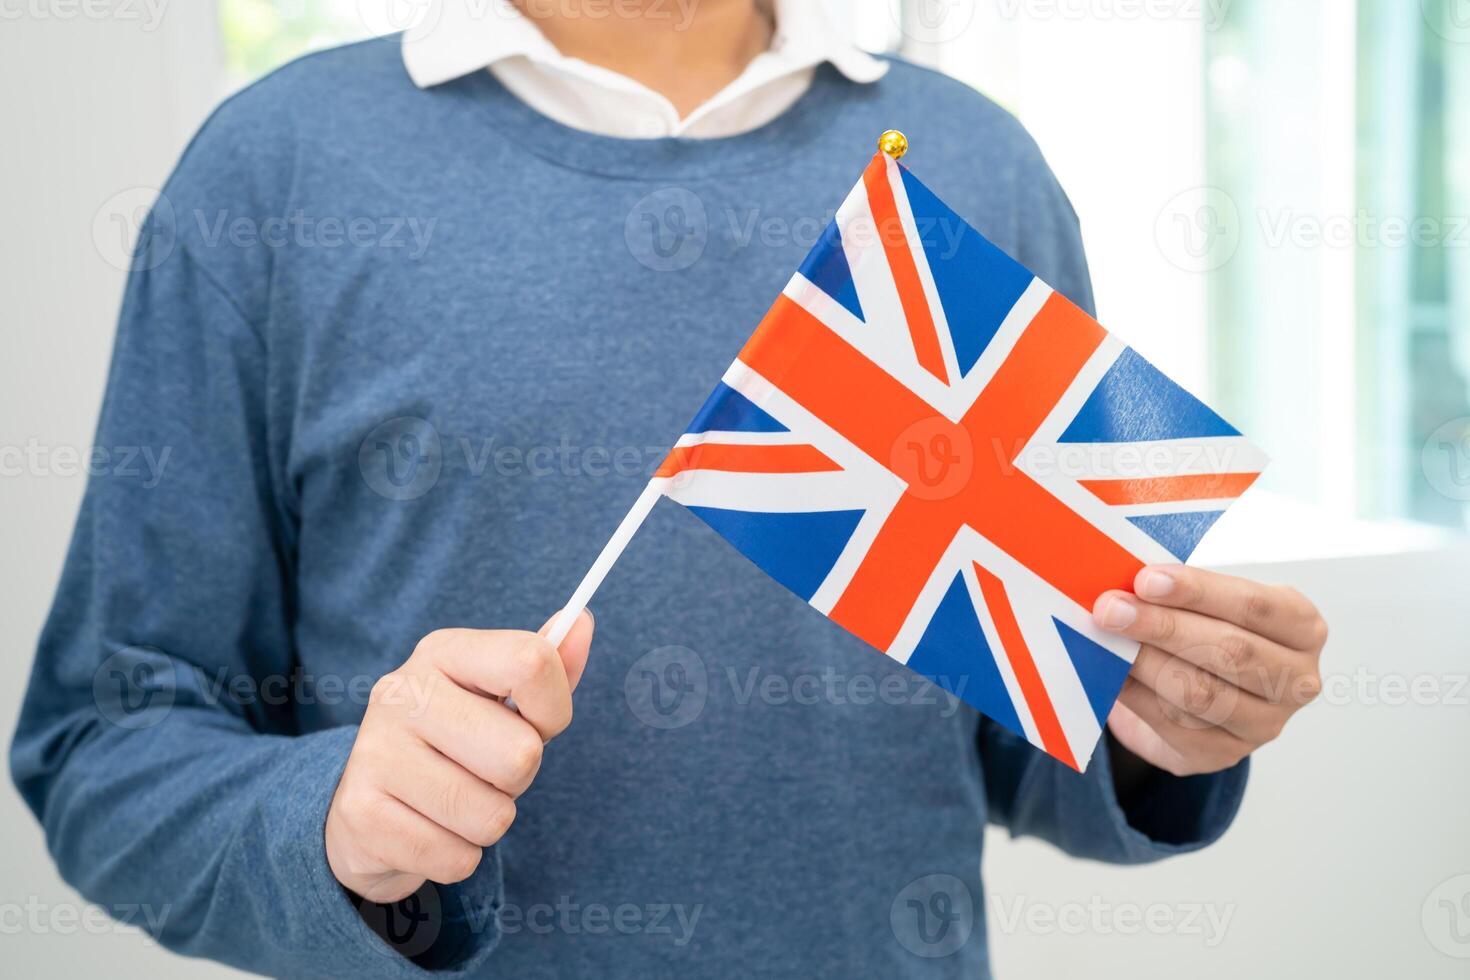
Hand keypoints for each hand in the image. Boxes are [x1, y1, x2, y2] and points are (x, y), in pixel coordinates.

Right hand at [325, 610, 593, 902]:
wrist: (366, 812)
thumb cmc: (454, 746)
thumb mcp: (499, 700)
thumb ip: (547, 668)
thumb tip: (583, 623)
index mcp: (443, 652)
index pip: (531, 662)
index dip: (554, 708)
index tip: (536, 723)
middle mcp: (402, 692)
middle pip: (521, 755)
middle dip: (519, 778)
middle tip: (484, 771)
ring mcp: (375, 751)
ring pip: (492, 816)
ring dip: (487, 823)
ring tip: (455, 803)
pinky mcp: (360, 815)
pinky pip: (458, 858)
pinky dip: (458, 856)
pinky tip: (429, 831)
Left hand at [1092, 566, 1325, 777]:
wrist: (1198, 699)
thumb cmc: (1207, 635)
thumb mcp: (1209, 607)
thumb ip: (1181, 596)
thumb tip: (1126, 586)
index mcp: (1301, 627)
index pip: (1253, 605)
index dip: (1198, 592)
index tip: (1145, 579)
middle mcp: (1296, 679)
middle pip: (1230, 650)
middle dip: (1163, 627)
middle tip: (1111, 609)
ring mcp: (1266, 724)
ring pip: (1202, 693)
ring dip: (1146, 664)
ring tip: (1106, 641)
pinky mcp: (1225, 753)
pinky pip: (1176, 725)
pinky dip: (1137, 697)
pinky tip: (1111, 676)